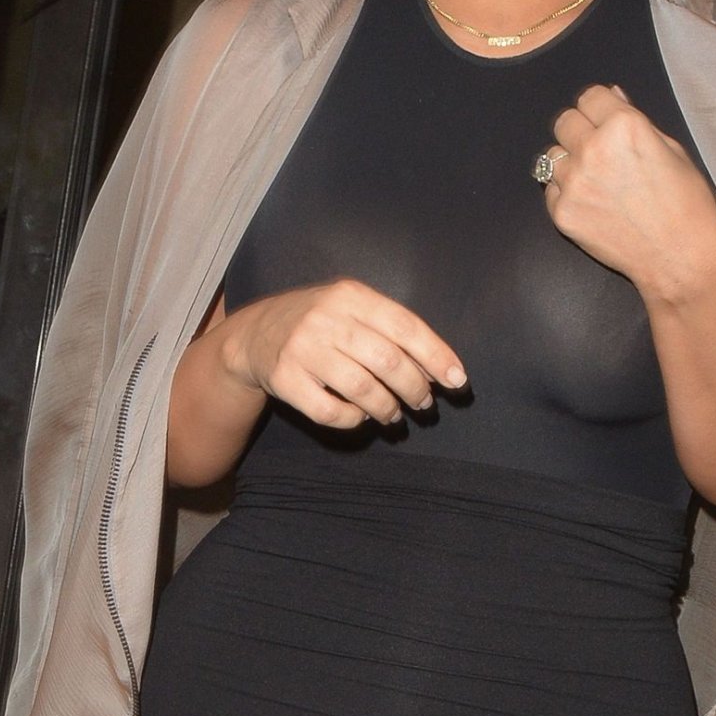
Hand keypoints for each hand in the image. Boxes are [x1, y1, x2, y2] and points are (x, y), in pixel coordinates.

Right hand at [223, 278, 466, 429]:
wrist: (257, 333)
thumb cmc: (322, 322)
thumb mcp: (354, 310)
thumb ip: (393, 332)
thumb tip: (439, 370)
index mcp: (351, 295)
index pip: (405, 326)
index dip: (436, 356)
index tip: (458, 381)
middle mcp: (326, 318)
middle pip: (387, 360)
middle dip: (415, 388)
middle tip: (424, 404)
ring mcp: (302, 348)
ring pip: (361, 389)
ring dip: (388, 408)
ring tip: (394, 415)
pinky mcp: (284, 379)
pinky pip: (330, 411)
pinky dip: (353, 420)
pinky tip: (360, 416)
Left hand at [543, 85, 715, 302]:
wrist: (681, 260)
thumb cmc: (688, 205)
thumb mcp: (673, 150)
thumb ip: (636, 119)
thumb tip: (611, 95)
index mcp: (624, 126)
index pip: (590, 96)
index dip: (600, 109)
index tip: (606, 122)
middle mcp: (593, 149)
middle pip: (564, 121)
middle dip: (581, 131)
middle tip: (601, 152)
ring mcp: (574, 182)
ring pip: (552, 156)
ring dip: (570, 163)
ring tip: (597, 182)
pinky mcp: (562, 212)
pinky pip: (551, 189)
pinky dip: (566, 193)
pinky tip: (594, 205)